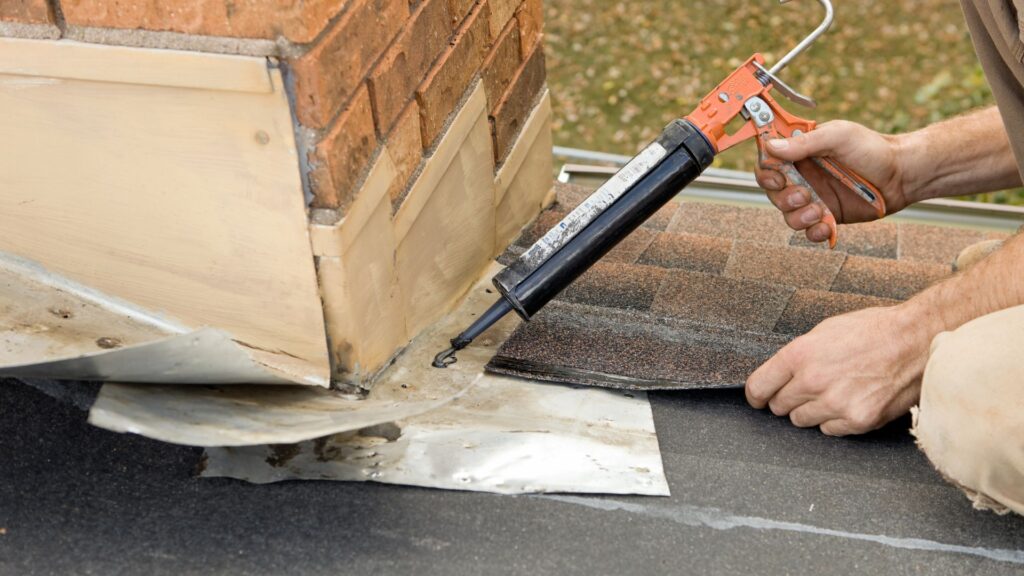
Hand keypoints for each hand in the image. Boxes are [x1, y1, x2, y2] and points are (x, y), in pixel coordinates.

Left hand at [745, 304, 932, 435]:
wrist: (916, 341)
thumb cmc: (873, 330)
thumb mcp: (825, 331)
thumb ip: (798, 355)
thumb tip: (779, 374)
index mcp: (800, 355)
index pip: (758, 387)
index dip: (756, 395)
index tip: (759, 398)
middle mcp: (813, 381)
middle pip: (779, 407)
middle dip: (787, 399)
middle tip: (805, 389)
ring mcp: (836, 404)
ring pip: (802, 421)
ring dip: (811, 410)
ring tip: (833, 391)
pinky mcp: (858, 420)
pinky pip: (829, 430)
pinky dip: (835, 420)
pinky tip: (851, 401)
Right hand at [755, 120, 913, 243]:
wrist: (902, 175)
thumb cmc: (872, 148)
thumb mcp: (838, 136)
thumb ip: (804, 143)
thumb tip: (770, 146)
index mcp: (800, 153)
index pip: (768, 163)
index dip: (766, 173)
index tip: (779, 177)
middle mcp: (803, 176)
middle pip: (773, 193)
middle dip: (784, 198)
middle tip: (804, 195)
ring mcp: (814, 198)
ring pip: (788, 215)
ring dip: (798, 217)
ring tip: (819, 211)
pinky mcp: (827, 217)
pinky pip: (809, 232)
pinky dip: (814, 232)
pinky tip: (827, 226)